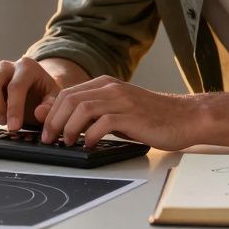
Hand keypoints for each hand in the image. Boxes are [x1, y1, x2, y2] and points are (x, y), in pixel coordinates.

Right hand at [0, 57, 59, 131]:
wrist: (36, 92)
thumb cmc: (44, 97)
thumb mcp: (54, 101)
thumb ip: (50, 107)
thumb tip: (39, 113)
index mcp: (27, 67)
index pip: (15, 87)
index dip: (13, 110)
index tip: (14, 128)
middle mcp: (7, 66)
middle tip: (5, 122)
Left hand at [33, 75, 205, 150]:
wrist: (184, 117)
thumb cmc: (150, 117)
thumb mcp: (116, 110)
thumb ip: (91, 112)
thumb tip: (60, 117)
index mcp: (105, 83)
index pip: (67, 93)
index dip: (51, 112)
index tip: (44, 130)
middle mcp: (111, 87)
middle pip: (70, 99)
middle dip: (54, 121)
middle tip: (49, 139)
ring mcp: (122, 100)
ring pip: (82, 108)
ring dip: (69, 128)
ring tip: (67, 142)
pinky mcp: (132, 115)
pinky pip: (103, 123)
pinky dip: (91, 136)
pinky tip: (89, 145)